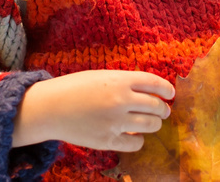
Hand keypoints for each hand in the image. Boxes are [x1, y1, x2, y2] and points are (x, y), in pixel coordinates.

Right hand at [13, 69, 174, 151]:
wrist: (49, 108)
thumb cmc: (73, 88)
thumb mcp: (100, 76)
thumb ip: (123, 83)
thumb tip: (148, 92)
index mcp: (119, 80)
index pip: (154, 83)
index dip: (166, 89)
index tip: (170, 93)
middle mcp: (121, 100)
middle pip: (155, 106)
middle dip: (163, 109)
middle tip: (163, 111)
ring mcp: (115, 122)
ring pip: (150, 125)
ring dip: (154, 124)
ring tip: (151, 123)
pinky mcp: (108, 140)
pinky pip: (136, 143)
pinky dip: (139, 139)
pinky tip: (134, 135)